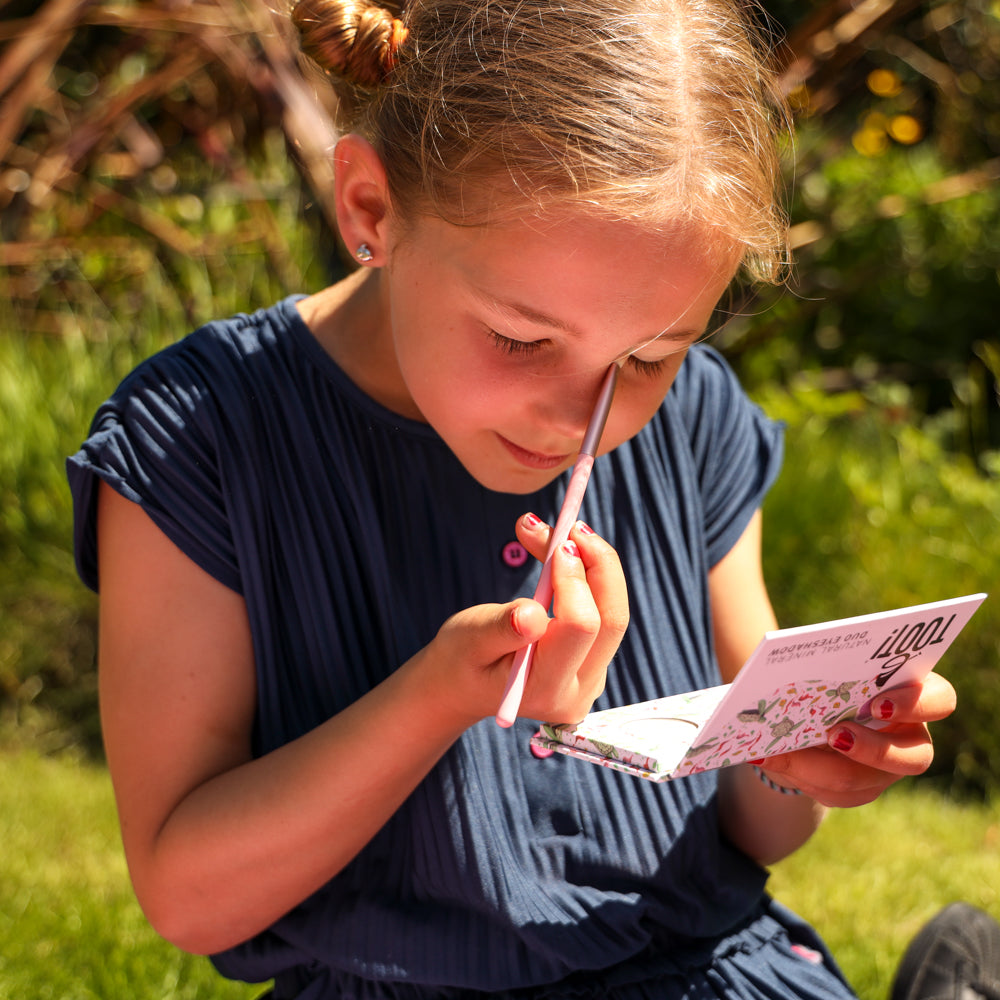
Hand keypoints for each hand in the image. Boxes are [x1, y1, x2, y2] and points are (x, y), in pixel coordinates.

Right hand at [419, 513, 628, 726]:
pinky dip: (591, 578)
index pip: (580, 627)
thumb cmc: (461, 658)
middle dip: (599, 565)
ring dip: (597, 566)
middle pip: (611, 619)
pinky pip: (604, 615)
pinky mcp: (592, 662)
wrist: (461, 685)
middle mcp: (577, 690)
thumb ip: (502, 629)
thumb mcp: (470, 638)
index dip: (574, 579)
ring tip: (569, 532)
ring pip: (613, 614)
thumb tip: (533, 614)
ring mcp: (590, 678)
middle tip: (572, 526)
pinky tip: (568, 554)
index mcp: (545, 688)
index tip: (556, 543)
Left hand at [754, 672, 956, 807]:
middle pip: (913, 757)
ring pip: (862, 782)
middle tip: (833, 734)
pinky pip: (835, 794)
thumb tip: (787, 673)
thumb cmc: (831, 679)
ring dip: (817, 768)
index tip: (877, 702)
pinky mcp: (861, 791)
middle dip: (871, 749)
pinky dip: (799, 775)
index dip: (915, 704)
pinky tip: (768, 757)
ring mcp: (889, 770)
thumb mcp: (828, 670)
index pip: (940, 700)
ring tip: (777, 752)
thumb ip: (823, 670)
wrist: (812, 712)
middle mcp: (910, 738)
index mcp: (914, 695)